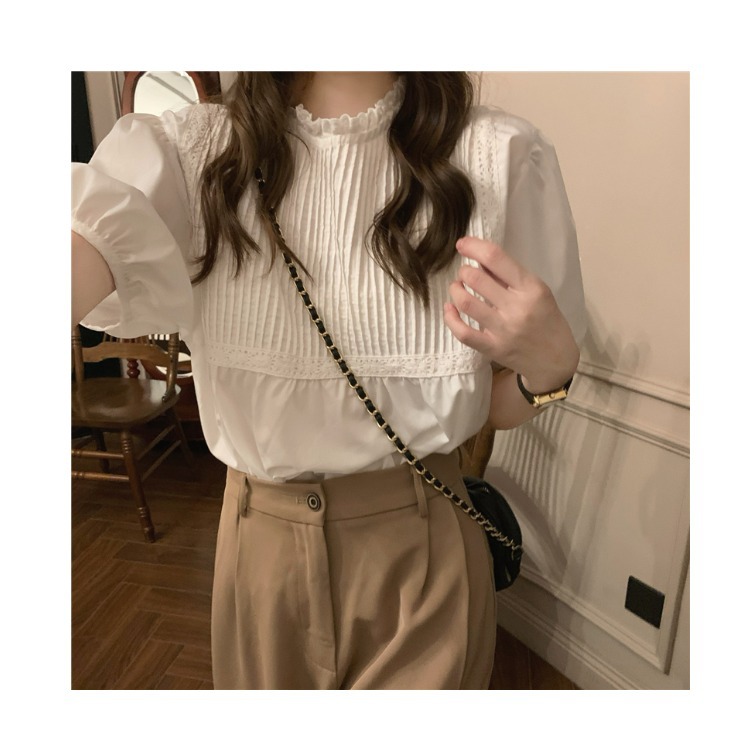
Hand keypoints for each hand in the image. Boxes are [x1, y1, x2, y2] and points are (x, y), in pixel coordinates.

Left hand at [444, 236, 578, 392]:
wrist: (555, 360)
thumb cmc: (547, 320)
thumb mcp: (538, 292)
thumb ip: (511, 277)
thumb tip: (479, 259)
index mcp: (531, 288)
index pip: (496, 258)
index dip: (473, 246)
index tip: (462, 244)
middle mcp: (516, 308)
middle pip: (476, 278)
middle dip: (464, 270)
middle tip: (465, 273)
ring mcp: (503, 330)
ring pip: (465, 303)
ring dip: (455, 290)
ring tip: (458, 287)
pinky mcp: (492, 348)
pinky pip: (462, 332)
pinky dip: (450, 317)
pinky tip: (450, 308)